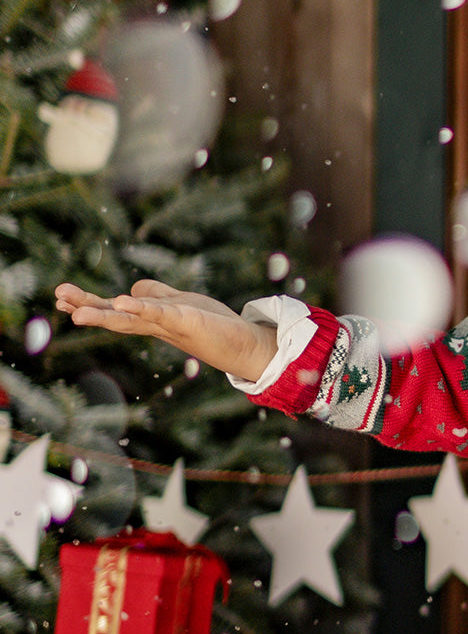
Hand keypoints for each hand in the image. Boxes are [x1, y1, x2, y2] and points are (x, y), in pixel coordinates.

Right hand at [54, 279, 276, 383]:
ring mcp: (169, 324)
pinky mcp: (187, 320)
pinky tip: (122, 302)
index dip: (89, 303)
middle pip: (115, 316)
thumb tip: (133, 288)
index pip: (113, 309)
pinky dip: (141, 307)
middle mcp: (155, 324)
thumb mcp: (178, 302)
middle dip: (87, 308)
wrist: (244, 344)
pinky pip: (160, 313)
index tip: (59, 296)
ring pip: (132, 319)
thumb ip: (155, 295)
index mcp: (150, 319)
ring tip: (77, 313)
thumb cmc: (210, 324)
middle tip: (57, 299)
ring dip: (105, 314)